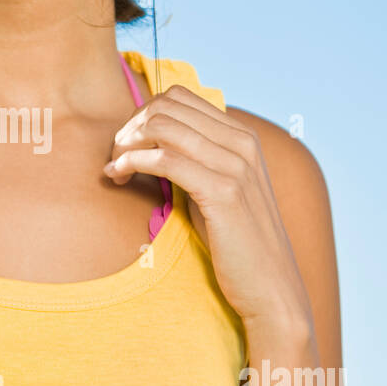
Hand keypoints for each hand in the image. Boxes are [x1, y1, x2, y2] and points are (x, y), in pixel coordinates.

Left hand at [102, 85, 313, 329]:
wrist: (271, 288)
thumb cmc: (236, 244)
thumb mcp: (218, 190)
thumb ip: (196, 161)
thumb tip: (151, 142)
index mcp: (242, 137)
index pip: (179, 97)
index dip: (142, 114)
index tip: (127, 144)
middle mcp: (242, 143)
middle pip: (167, 105)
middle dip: (130, 126)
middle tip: (115, 156)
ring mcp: (236, 166)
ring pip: (163, 127)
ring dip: (126, 144)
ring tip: (114, 169)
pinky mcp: (223, 193)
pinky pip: (165, 159)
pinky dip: (132, 162)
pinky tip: (118, 176)